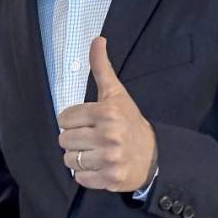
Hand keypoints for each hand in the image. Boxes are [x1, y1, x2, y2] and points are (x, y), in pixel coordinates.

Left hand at [57, 36, 156, 191]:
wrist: (154, 155)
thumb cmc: (129, 121)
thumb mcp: (116, 94)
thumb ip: (102, 68)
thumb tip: (97, 39)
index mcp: (106, 112)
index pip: (64, 119)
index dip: (73, 121)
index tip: (88, 123)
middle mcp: (108, 135)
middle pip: (64, 140)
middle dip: (75, 140)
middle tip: (92, 139)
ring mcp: (110, 159)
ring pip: (69, 160)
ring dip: (78, 159)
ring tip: (95, 153)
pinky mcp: (110, 179)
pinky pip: (80, 178)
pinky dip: (86, 175)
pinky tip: (99, 166)